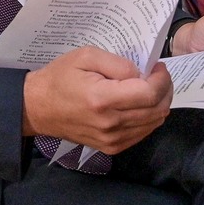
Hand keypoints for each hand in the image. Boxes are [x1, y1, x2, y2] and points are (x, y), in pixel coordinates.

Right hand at [22, 46, 170, 153]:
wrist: (38, 108)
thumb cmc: (60, 77)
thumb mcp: (86, 56)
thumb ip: (118, 63)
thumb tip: (142, 74)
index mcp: (103, 99)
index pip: (149, 94)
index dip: (162, 79)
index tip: (158, 67)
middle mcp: (110, 124)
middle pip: (157, 110)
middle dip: (165, 90)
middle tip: (158, 75)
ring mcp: (112, 140)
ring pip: (154, 123)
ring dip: (159, 104)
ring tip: (149, 88)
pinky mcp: (112, 148)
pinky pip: (143, 133)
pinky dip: (148, 117)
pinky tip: (139, 104)